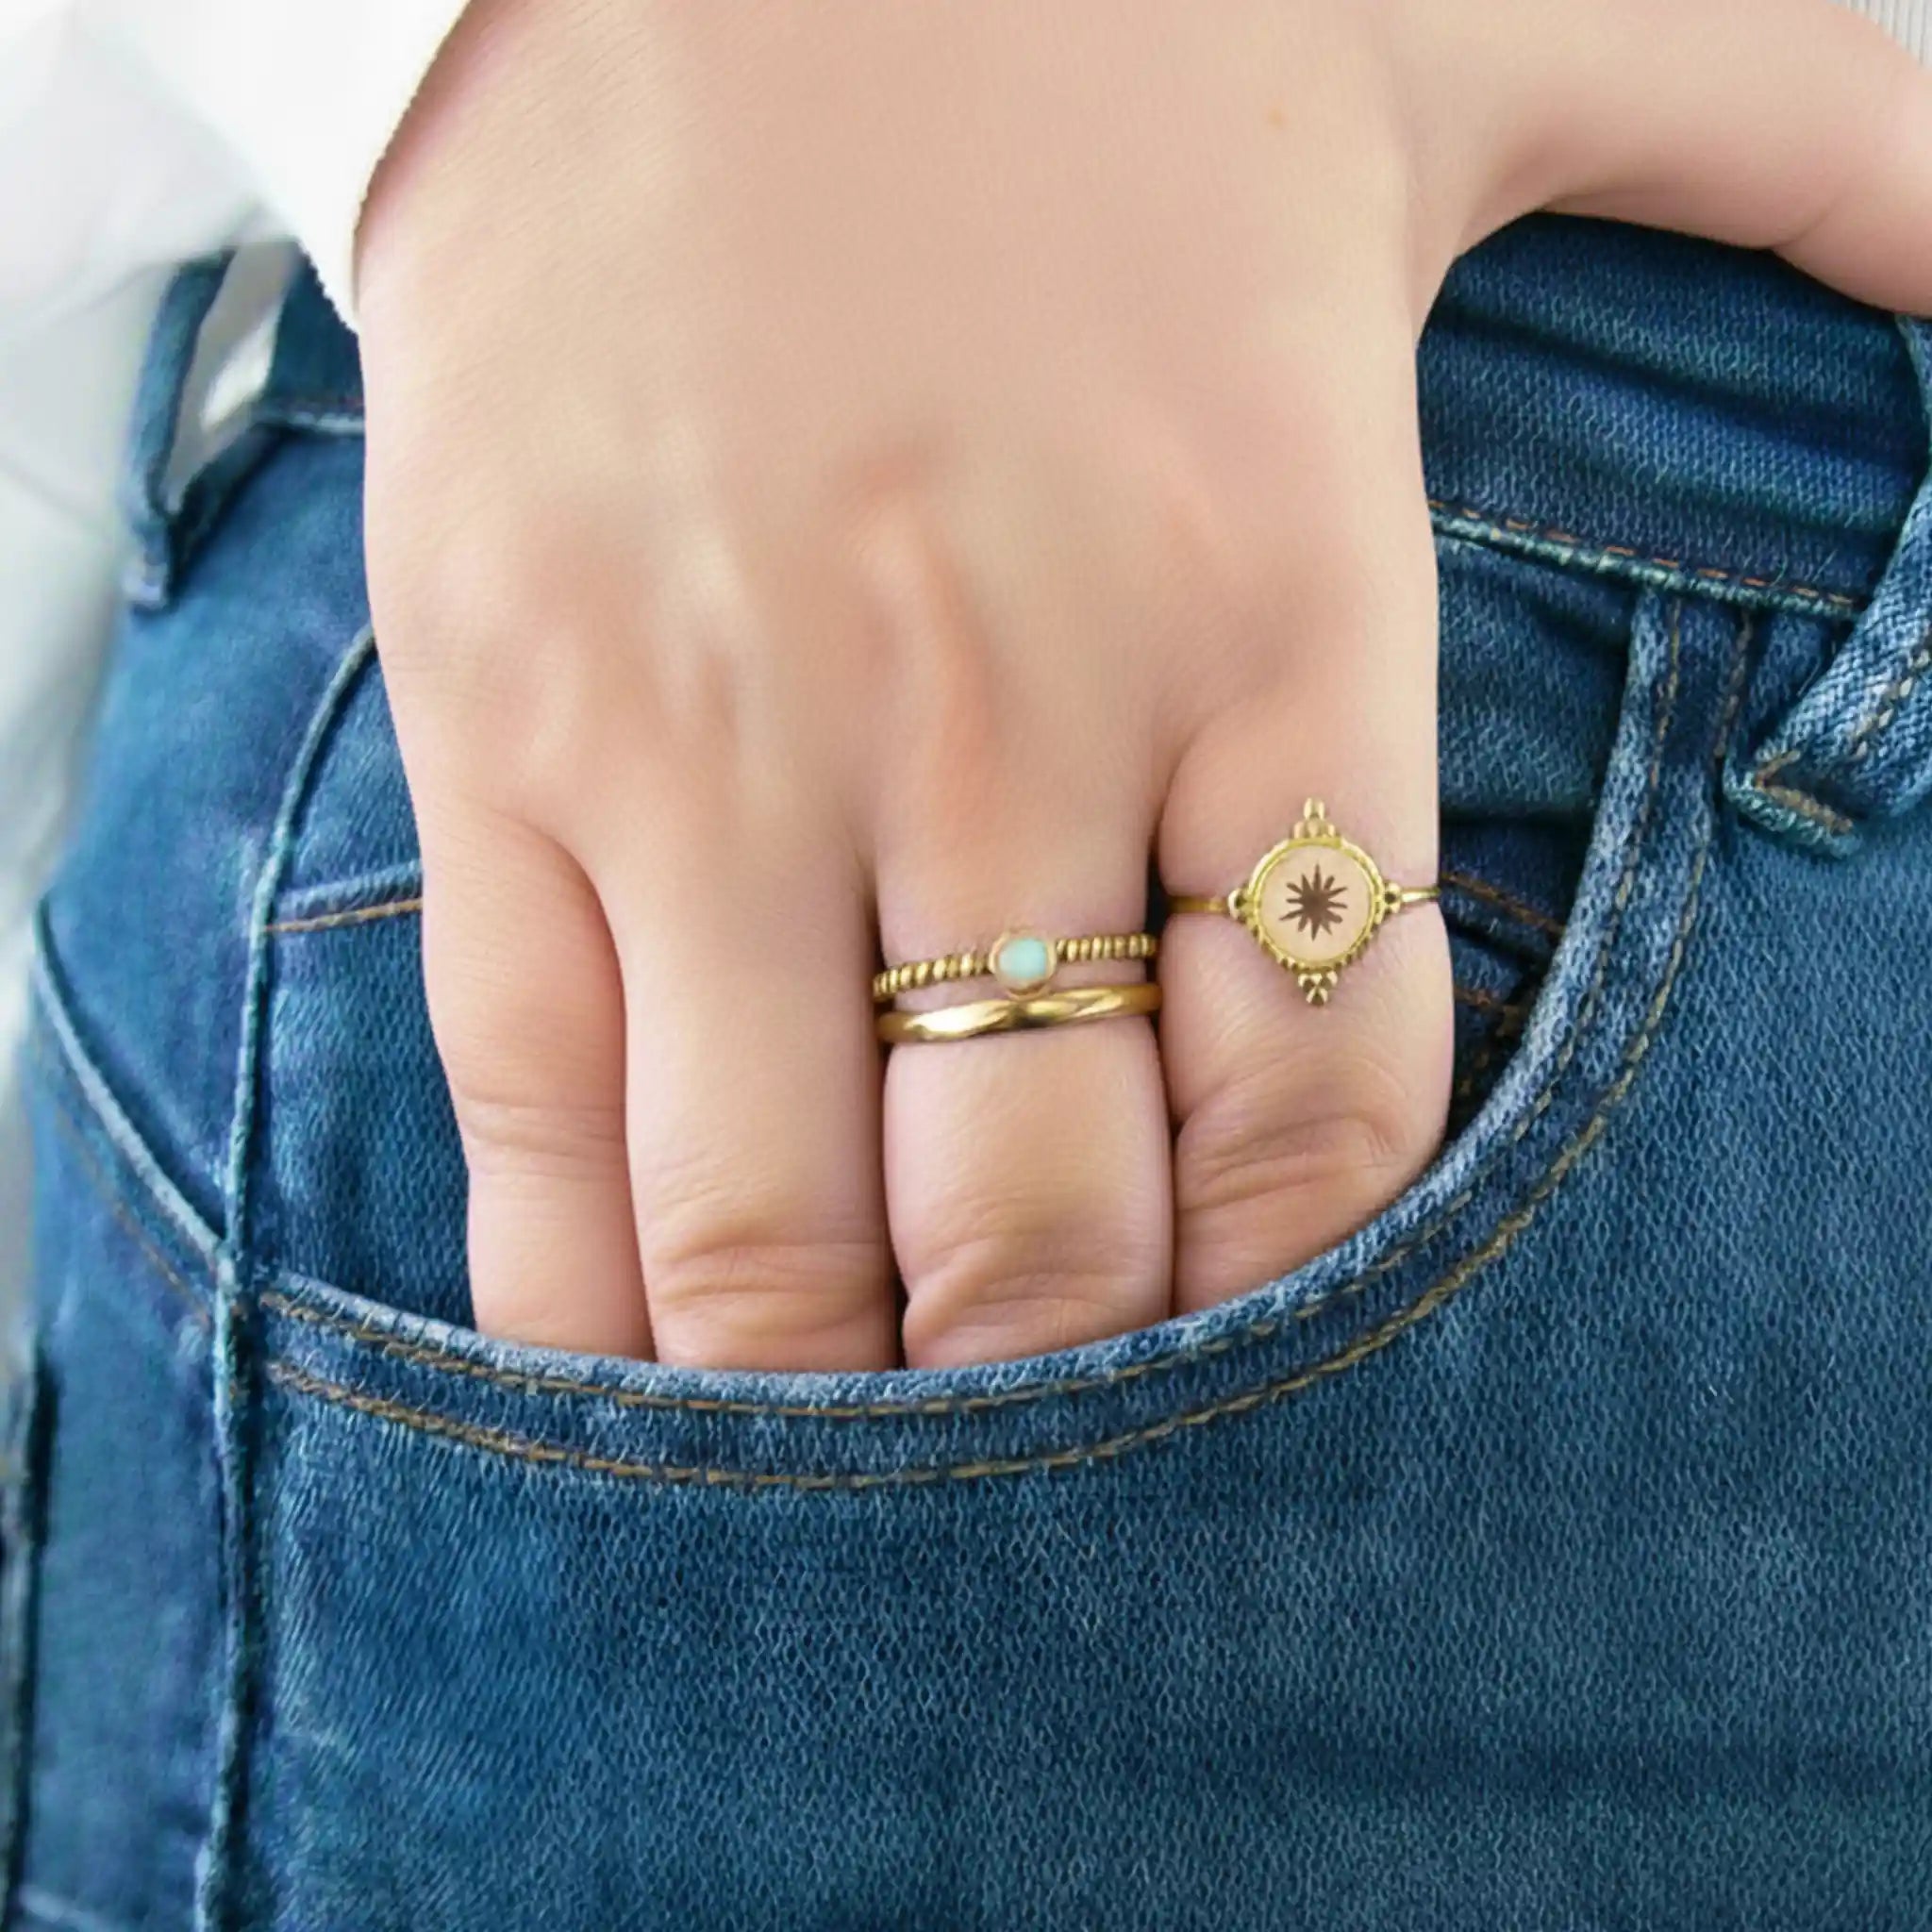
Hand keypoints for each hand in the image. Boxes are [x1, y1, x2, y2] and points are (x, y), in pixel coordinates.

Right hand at [355, 0, 1931, 1369]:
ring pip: (767, 1222)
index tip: (1263, 1373)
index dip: (1300, 1309)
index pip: (1325, 1110)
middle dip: (1061, 1410)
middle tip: (1062, 1464)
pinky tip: (644, 1369)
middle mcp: (988, 700)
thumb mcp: (1486, 31)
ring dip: (830, 1407)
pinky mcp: (500, 723)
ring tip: (858, 1469)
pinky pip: (533, 1105)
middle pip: (1040, 1233)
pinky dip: (589, 1292)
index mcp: (1265, 584)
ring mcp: (708, 728)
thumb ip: (1805, 150)